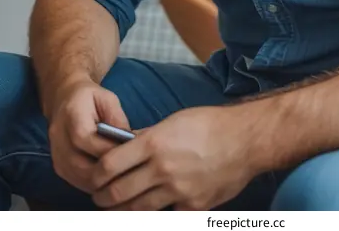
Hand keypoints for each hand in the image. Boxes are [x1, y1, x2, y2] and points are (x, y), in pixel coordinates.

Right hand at [48, 79, 130, 193]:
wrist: (63, 98)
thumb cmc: (89, 97)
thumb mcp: (108, 99)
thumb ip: (118, 120)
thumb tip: (131, 144)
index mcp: (71, 115)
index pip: (86, 140)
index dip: (109, 150)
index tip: (130, 153)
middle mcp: (58, 138)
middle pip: (82, 166)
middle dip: (108, 172)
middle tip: (129, 170)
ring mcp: (56, 155)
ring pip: (80, 179)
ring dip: (102, 182)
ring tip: (121, 176)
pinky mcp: (58, 167)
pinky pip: (76, 182)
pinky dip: (94, 184)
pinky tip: (109, 179)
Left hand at [91, 106, 254, 210]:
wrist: (245, 139)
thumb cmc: (209, 124)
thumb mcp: (173, 121)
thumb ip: (146, 137)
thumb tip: (121, 145)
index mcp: (154, 143)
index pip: (110, 165)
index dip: (96, 176)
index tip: (93, 179)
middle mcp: (163, 169)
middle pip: (119, 193)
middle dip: (103, 198)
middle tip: (99, 197)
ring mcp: (178, 191)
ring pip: (138, 210)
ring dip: (123, 211)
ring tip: (118, 207)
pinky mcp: (193, 207)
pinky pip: (166, 217)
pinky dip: (156, 215)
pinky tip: (150, 211)